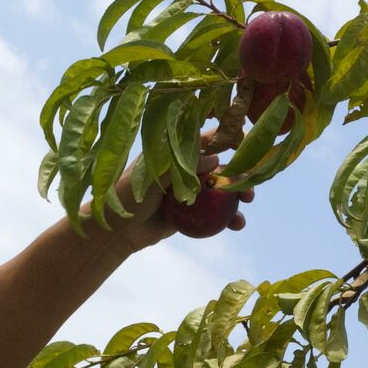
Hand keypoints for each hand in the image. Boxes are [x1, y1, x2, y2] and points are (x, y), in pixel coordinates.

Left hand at [80, 129, 255, 252]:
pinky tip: (238, 225)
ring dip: (239, 193)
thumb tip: (216, 160)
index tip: (247, 140)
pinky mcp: (193, 212)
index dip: (227, 137)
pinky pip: (216, 214)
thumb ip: (182, 167)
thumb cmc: (127, 195)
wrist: (117, 230)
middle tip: (250, 179)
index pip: (206, 139)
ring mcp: (191, 191)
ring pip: (222, 189)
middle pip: (221, 164)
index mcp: (175, 152)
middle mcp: (186, 168)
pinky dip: (229, 218)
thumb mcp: (153, 177)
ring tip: (248, 201)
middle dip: (240, 169)